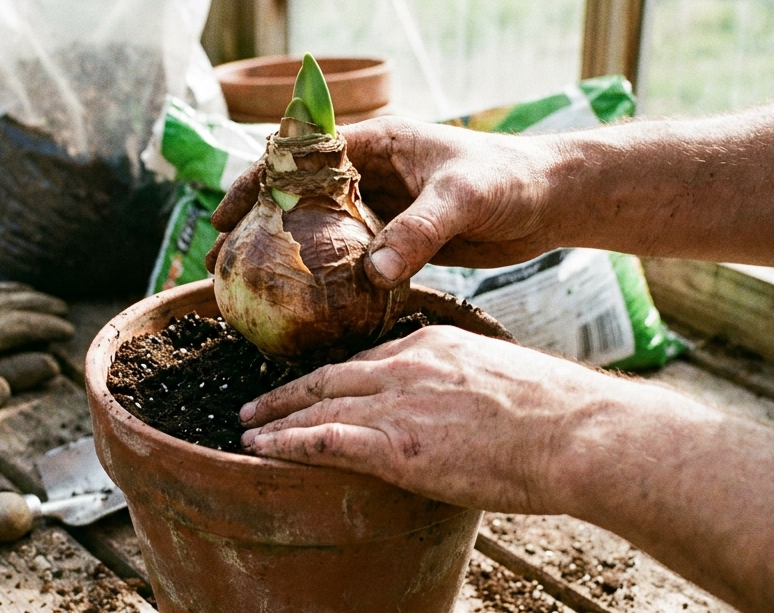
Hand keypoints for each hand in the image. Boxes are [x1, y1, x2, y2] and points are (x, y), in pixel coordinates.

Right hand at [207, 117, 559, 286]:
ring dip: (286, 257)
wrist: (553, 200)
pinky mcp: (401, 238)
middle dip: (257, 226)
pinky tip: (305, 307)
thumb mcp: (462, 199)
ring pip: (320, 231)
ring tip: (247, 290)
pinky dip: (326, 279)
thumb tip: (374, 272)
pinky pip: (352, 258)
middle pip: (298, 196)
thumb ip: (419, 232)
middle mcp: (373, 172)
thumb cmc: (510, 180)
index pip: (298, 156)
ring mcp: (385, 207)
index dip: (257, 183)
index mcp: (377, 143)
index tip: (226, 216)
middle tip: (219, 263)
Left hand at [238, 325, 642, 514]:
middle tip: (257, 403)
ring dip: (275, 417)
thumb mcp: (508, 384)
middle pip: (331, 374)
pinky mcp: (394, 443)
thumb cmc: (562, 419)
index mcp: (437, 346)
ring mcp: (397, 402)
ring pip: (318, 403)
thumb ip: (472, 394)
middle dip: (289, 391)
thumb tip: (469, 420)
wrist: (577, 433)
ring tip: (246, 429)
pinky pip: (323, 439)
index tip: (315, 386)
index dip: (336, 375)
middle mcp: (408, 364)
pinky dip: (286, 443)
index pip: (371, 358)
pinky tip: (260, 450)